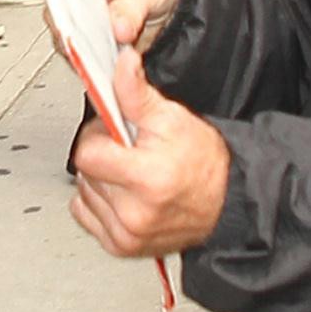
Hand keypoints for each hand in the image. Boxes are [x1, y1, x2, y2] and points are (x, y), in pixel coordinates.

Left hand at [69, 48, 229, 260]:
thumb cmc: (204, 162)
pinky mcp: (122, 247)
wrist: (227, 202)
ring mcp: (127, 234)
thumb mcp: (173, 118)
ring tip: (130, 173)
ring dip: (100, 179)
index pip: (86, 153)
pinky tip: (123, 194)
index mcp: (147, 179)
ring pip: (83, 192)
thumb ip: (136, 93)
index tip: (114, 134)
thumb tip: (120, 64)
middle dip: (102, 155)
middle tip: (129, 152)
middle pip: (84, 172)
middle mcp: (135, 213)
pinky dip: (98, 201)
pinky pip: (85, 214)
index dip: (97, 137)